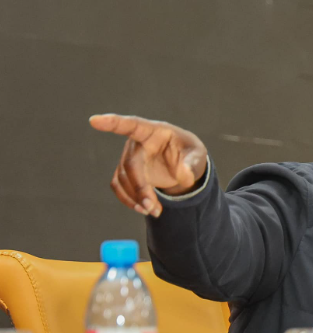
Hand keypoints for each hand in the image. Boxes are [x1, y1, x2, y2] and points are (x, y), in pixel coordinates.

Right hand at [90, 114, 207, 217]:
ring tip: (155, 211)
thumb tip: (183, 176)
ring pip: (123, 178)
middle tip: (153, 208)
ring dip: (136, 197)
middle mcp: (137, 142)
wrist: (185, 163)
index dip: (113, 123)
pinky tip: (144, 209)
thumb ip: (192, 164)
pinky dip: (129, 200)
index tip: (94, 121)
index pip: (132, 124)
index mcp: (154, 131)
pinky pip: (119, 186)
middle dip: (139, 187)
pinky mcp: (126, 172)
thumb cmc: (189, 152)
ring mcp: (130, 157)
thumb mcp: (197, 155)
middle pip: (130, 163)